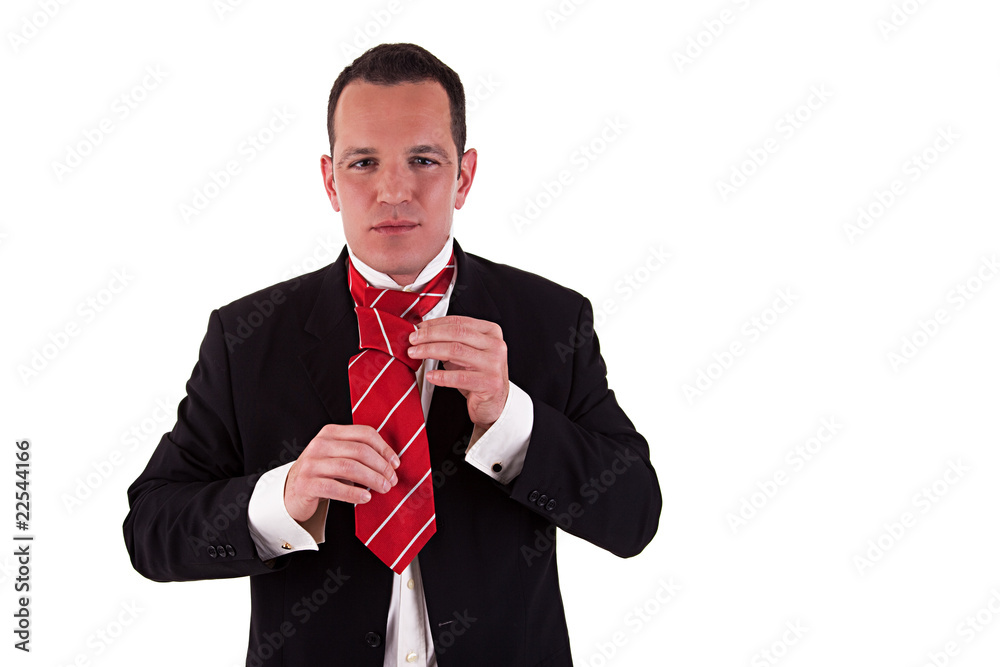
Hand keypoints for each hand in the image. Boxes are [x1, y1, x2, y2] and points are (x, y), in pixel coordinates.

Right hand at [284, 424, 398, 522]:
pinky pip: (335, 488)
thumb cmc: (322, 473)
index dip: (384, 448)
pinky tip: (365, 498)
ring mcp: (311, 464)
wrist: (292, 491)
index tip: (396, 463)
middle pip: (360, 451)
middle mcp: (319, 445)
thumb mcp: (338, 455)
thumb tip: (391, 463)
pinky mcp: (306, 484)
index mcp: (330, 432)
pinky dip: (354, 493)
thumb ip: (358, 453)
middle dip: (381, 466)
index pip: (364, 433)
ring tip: (384, 488)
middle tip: (392, 480)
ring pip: (349, 468)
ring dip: (372, 479)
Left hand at [407, 315, 508, 429]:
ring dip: (430, 350)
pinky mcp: (489, 383)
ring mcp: (494, 364)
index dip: (435, 323)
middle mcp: (495, 345)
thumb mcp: (468, 353)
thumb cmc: (478, 375)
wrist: (495, 402)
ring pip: (456, 351)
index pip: (459, 322)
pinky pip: (459, 377)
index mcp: (491, 332)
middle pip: (457, 333)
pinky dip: (441, 376)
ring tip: (415, 353)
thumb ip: (451, 341)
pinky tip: (429, 375)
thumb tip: (422, 332)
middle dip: (430, 335)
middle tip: (413, 339)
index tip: (418, 328)